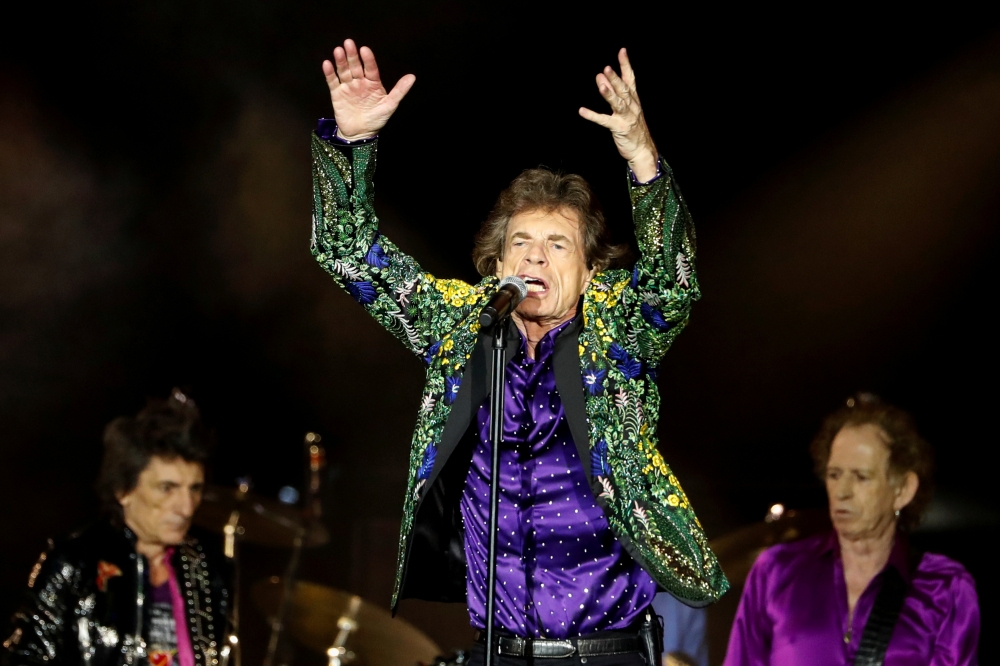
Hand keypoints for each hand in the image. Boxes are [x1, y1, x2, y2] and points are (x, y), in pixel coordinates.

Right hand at [322, 39, 415, 140]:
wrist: (360, 134)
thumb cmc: (377, 119)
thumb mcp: (390, 105)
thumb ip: (400, 91)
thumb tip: (412, 77)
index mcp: (373, 83)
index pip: (371, 68)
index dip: (368, 59)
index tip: (365, 50)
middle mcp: (360, 82)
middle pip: (356, 66)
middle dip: (352, 55)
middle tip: (349, 43)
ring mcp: (348, 87)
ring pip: (344, 71)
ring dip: (341, 61)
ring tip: (338, 51)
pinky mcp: (337, 93)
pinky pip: (333, 81)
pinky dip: (329, 73)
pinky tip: (327, 64)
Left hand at [579, 48, 658, 182]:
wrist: (643, 150)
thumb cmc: (634, 129)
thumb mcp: (628, 109)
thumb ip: (616, 94)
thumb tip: (602, 78)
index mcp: (634, 100)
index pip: (631, 79)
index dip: (626, 65)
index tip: (622, 51)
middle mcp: (632, 107)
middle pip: (624, 89)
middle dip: (616, 78)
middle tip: (606, 68)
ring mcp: (626, 118)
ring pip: (618, 103)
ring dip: (609, 93)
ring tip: (601, 84)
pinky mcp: (619, 129)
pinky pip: (604, 121)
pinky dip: (593, 115)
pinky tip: (582, 111)